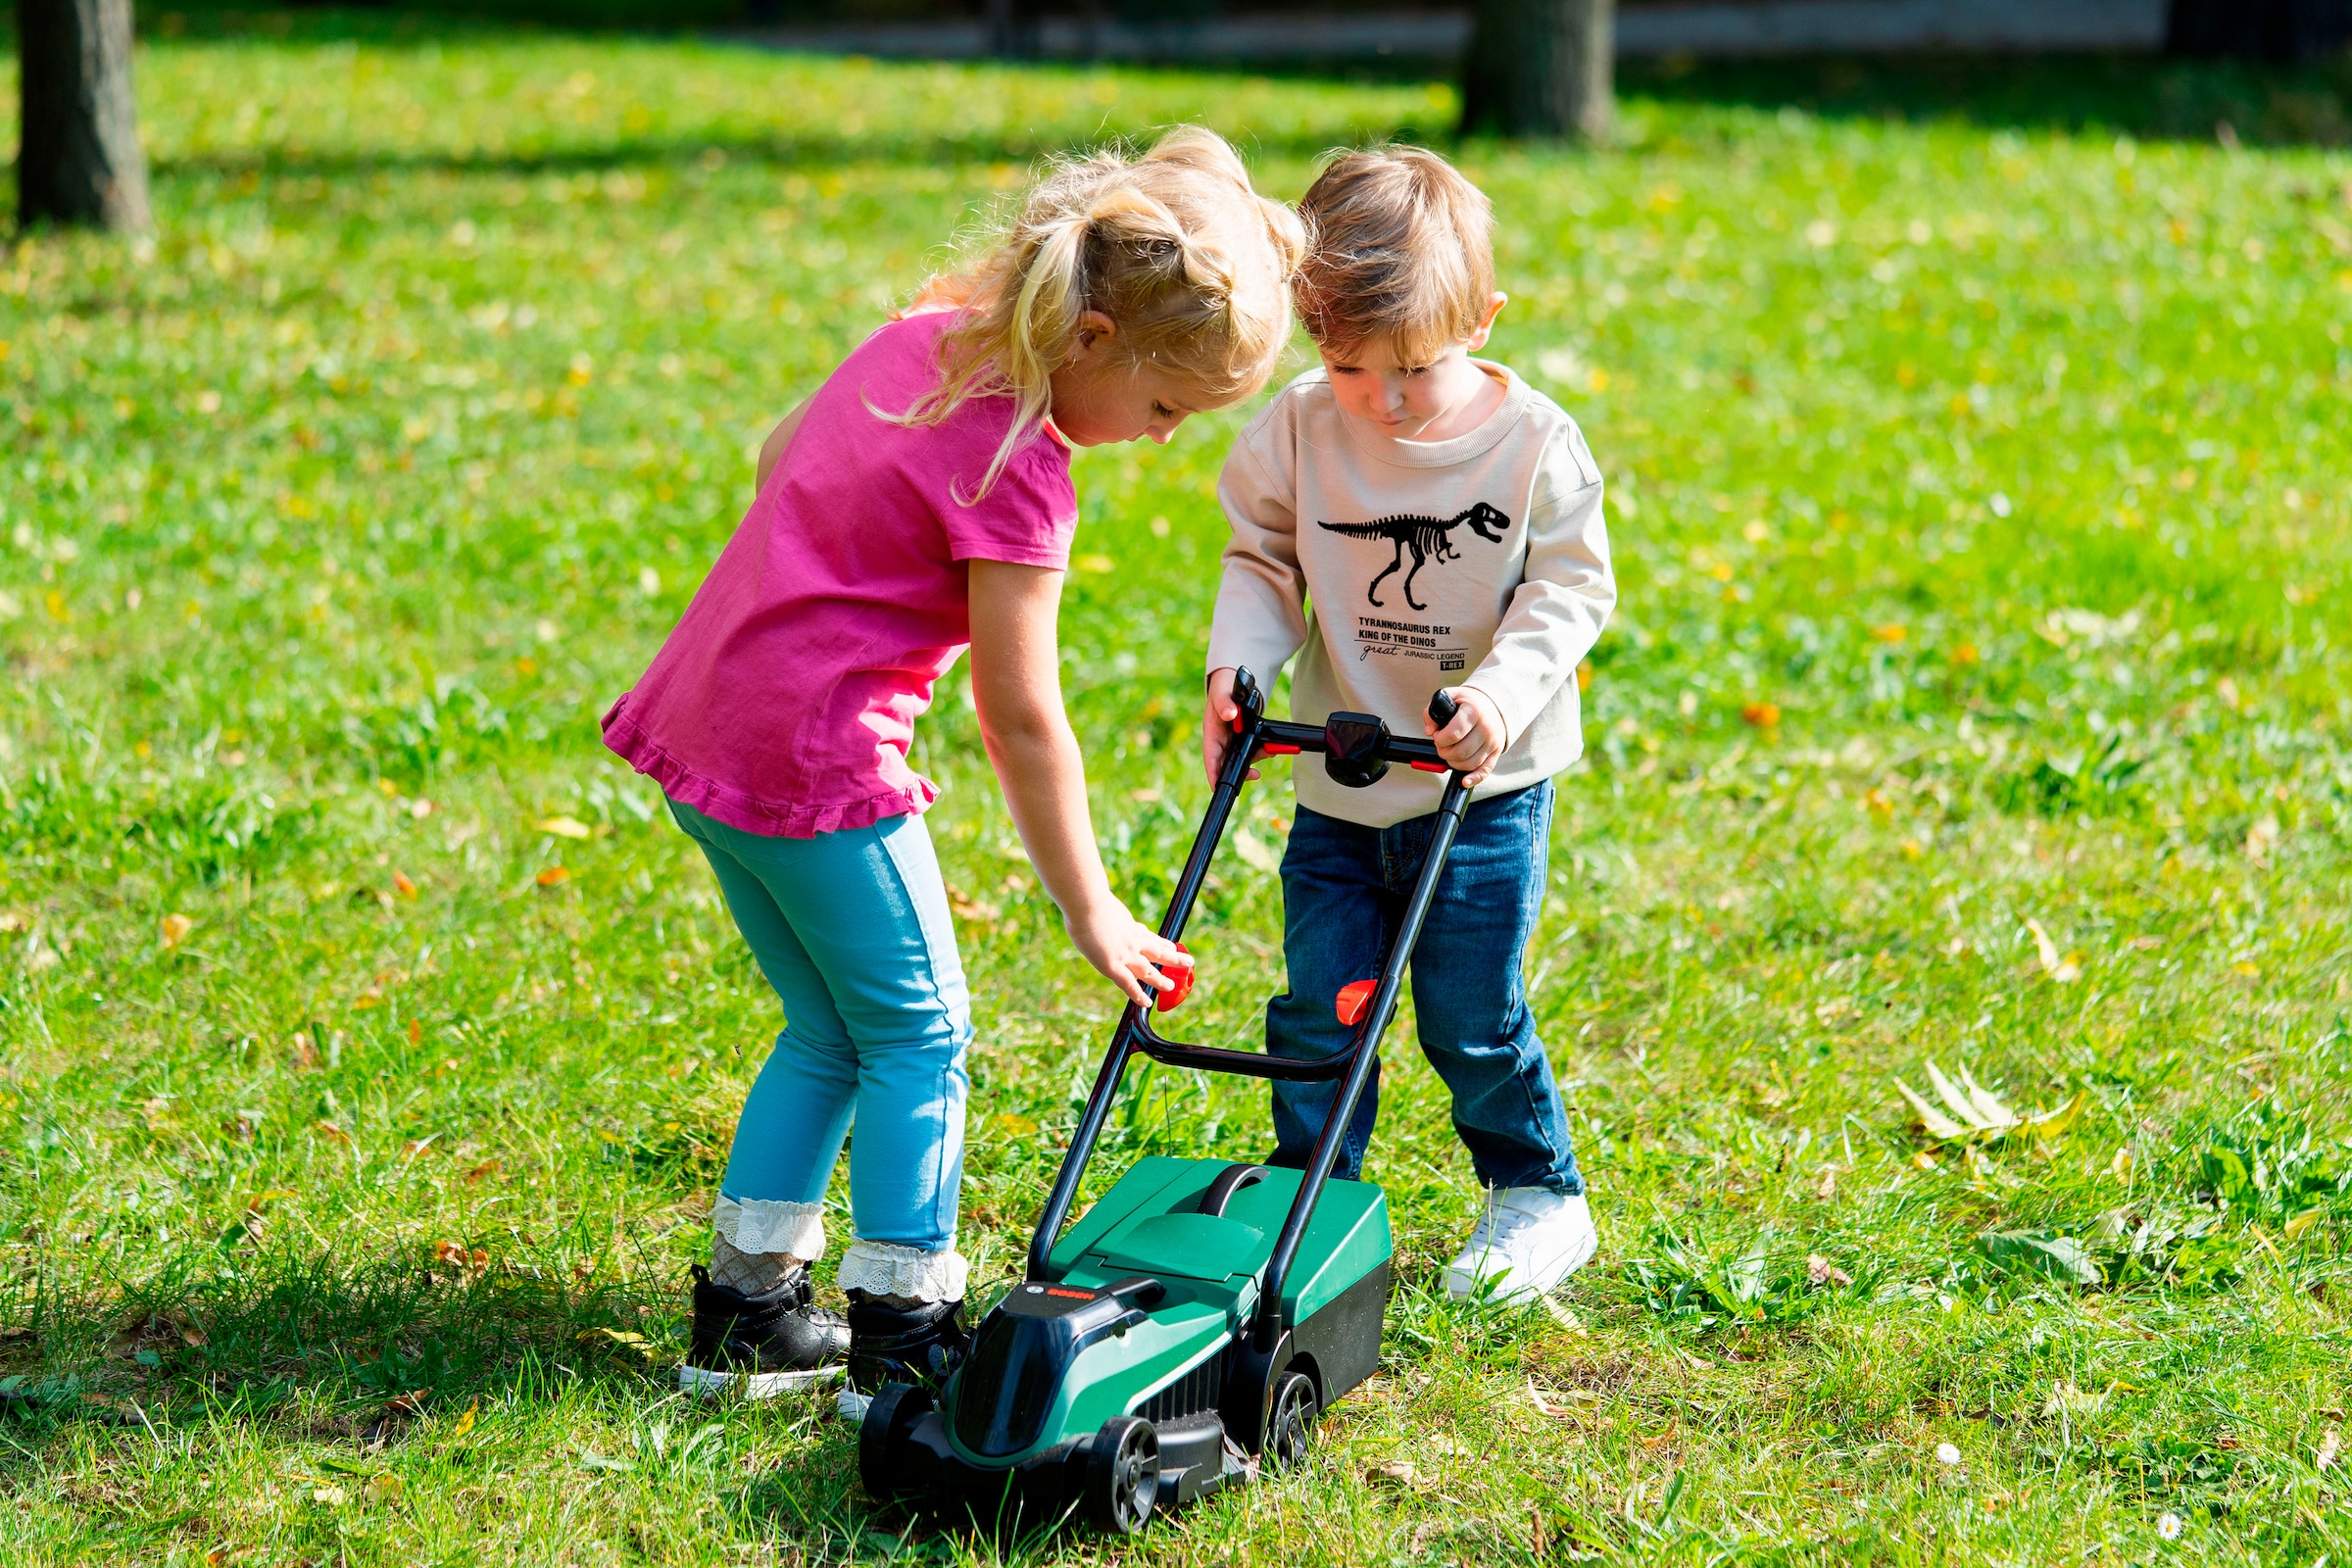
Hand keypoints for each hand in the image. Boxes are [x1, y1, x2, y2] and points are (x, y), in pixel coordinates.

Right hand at [1067, 898, 1193, 1007]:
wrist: (1086, 904)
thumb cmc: (1085, 899)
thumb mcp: (1100, 903)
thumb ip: (1101, 911)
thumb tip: (1087, 909)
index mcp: (1128, 924)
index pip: (1147, 936)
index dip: (1160, 942)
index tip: (1170, 946)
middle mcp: (1132, 940)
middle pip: (1157, 951)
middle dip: (1172, 957)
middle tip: (1187, 961)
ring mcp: (1125, 954)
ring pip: (1148, 969)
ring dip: (1160, 979)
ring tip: (1171, 985)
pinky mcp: (1113, 966)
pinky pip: (1128, 984)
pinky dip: (1138, 995)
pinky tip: (1146, 1002)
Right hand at [1201, 667, 1260, 785]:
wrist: (1232, 684)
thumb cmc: (1223, 690)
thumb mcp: (1222, 694)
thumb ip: (1224, 703)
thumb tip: (1230, 713)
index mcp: (1212, 733)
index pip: (1211, 756)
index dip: (1213, 773)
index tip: (1216, 786)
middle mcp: (1221, 741)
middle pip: (1229, 763)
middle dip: (1241, 770)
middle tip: (1255, 775)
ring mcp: (1233, 741)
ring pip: (1243, 757)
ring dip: (1257, 758)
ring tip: (1271, 752)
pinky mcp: (1244, 739)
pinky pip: (1253, 749)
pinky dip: (1264, 750)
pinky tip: (1273, 748)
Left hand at [1427, 686, 1505, 787]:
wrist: (1493, 704)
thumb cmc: (1468, 702)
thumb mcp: (1450, 697)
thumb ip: (1432, 711)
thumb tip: (1430, 731)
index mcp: (1473, 712)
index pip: (1454, 733)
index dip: (1440, 739)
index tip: (1438, 736)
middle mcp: (1486, 728)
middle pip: (1461, 752)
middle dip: (1445, 752)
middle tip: (1442, 746)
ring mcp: (1493, 742)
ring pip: (1470, 763)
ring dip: (1454, 763)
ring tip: (1450, 753)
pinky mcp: (1496, 752)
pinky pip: (1485, 770)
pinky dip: (1474, 778)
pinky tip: (1464, 781)